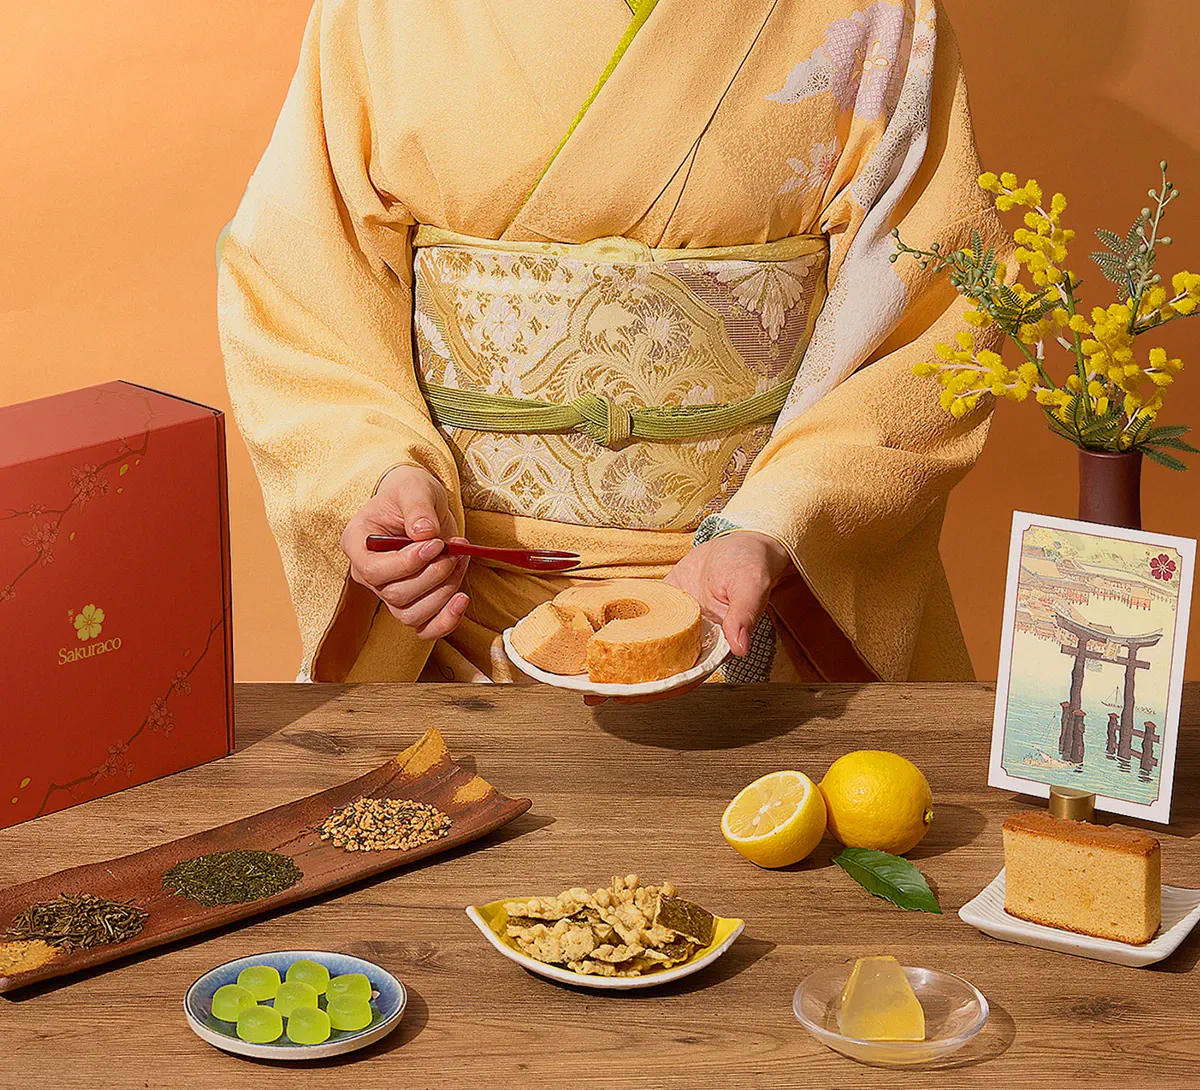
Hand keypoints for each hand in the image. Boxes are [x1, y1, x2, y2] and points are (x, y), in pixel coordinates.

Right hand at [339, 465, 468, 639]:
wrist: (422, 504)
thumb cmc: (410, 492)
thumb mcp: (414, 488)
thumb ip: (418, 508)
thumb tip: (424, 533)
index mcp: (357, 544)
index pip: (373, 570)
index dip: (407, 563)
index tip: (435, 544)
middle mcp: (369, 574)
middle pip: (396, 594)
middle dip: (433, 575)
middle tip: (453, 550)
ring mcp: (389, 592)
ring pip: (411, 615)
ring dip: (444, 592)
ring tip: (459, 561)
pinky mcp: (413, 603)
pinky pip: (425, 628)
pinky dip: (446, 621)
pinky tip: (462, 600)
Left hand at [584, 531, 790, 706]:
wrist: (739, 543)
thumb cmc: (751, 565)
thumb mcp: (751, 586)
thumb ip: (744, 615)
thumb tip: (740, 646)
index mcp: (712, 647)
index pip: (683, 678)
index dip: (657, 690)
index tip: (632, 697)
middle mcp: (688, 643)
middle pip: (656, 671)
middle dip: (627, 685)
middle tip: (596, 692)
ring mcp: (671, 627)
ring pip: (642, 652)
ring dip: (616, 664)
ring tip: (583, 676)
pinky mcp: (658, 608)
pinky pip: (635, 622)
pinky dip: (615, 631)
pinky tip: (590, 637)